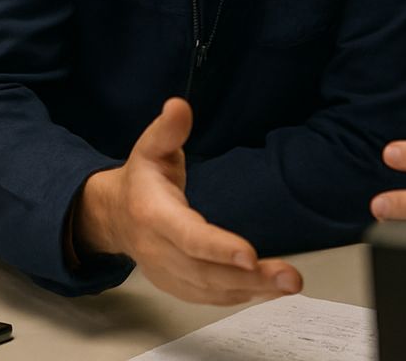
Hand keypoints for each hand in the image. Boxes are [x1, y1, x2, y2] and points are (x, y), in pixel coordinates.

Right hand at [75, 97, 303, 303]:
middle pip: (206, 271)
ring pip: (212, 290)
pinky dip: (242, 296)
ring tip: (289, 284)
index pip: (187, 236)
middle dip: (250, 277)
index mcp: (154, 215)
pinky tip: (269, 291)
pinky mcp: (178, 286)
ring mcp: (167, 273)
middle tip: (290, 277)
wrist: (116, 216)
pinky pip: (211, 298)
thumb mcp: (150, 147)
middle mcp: (159, 250)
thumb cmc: (141, 179)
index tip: (249, 255)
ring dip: (253, 290)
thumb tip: (179, 106)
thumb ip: (168, 129)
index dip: (217, 248)